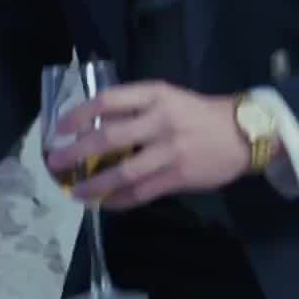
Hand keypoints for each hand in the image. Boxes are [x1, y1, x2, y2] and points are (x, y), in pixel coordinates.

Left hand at [46, 81, 254, 209]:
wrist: (244, 133)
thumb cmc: (198, 114)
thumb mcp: (168, 98)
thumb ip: (135, 109)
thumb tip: (93, 128)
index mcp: (155, 95)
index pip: (108, 101)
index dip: (79, 115)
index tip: (60, 128)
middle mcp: (160, 121)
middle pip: (108, 137)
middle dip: (76, 152)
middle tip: (55, 162)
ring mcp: (170, 151)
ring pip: (122, 171)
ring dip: (94, 184)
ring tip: (76, 192)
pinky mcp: (179, 176)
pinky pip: (141, 192)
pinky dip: (119, 200)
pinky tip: (105, 203)